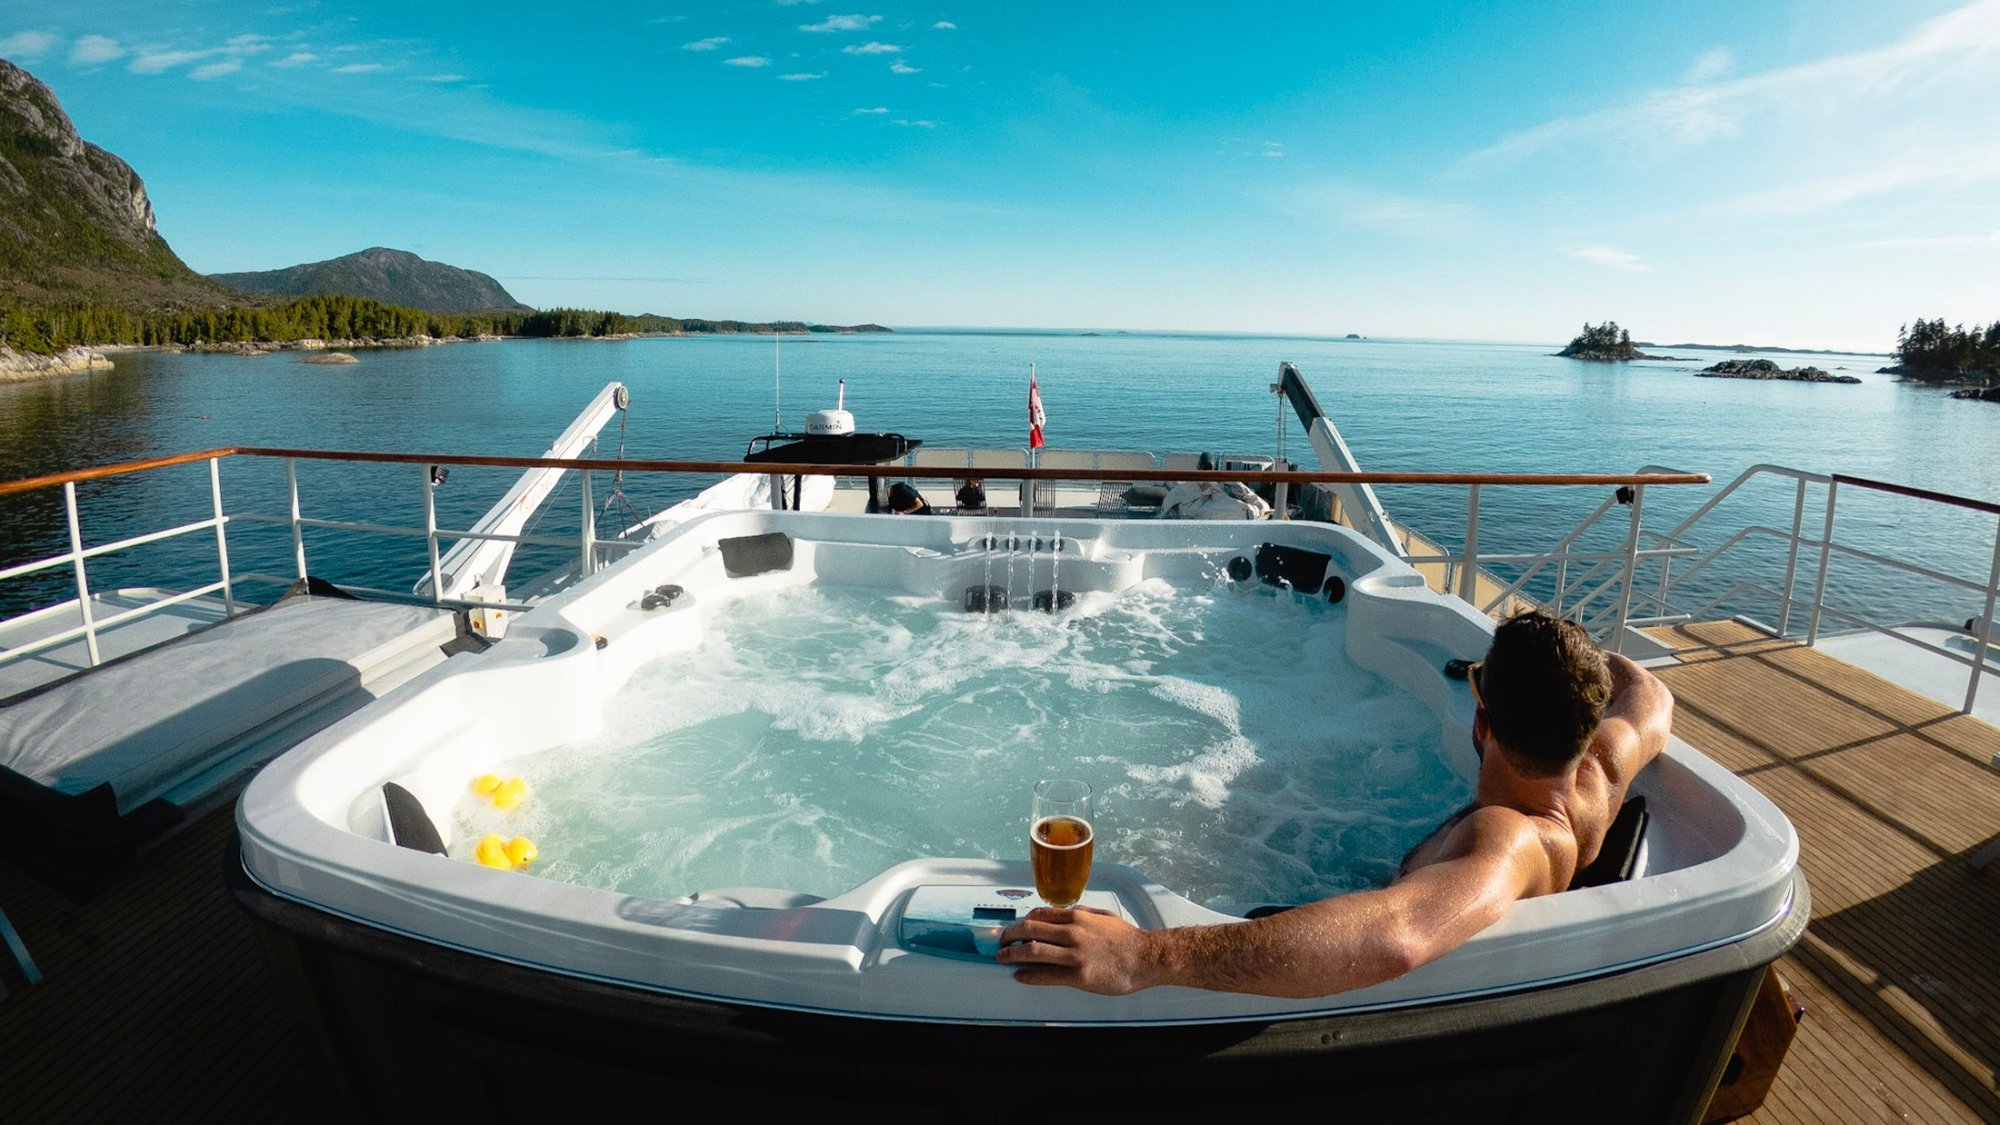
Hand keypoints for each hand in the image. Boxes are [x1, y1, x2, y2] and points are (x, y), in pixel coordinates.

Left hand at [996, 905, 1157, 993]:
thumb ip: (1081, 913)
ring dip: (1013, 954)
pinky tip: (1019, 975)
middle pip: (1030, 930)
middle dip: (1010, 936)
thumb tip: (1064, 912)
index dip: (1021, 922)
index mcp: (1077, 917)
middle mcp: (1073, 932)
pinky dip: (1029, 975)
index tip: (1014, 929)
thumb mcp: (1102, 916)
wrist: (1146, 958)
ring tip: (1002, 958)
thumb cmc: (1127, 938)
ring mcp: (1075, 954)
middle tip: (1001, 942)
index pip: (1039, 915)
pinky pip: (1047, 975)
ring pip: (1034, 951)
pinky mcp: (1079, 976)